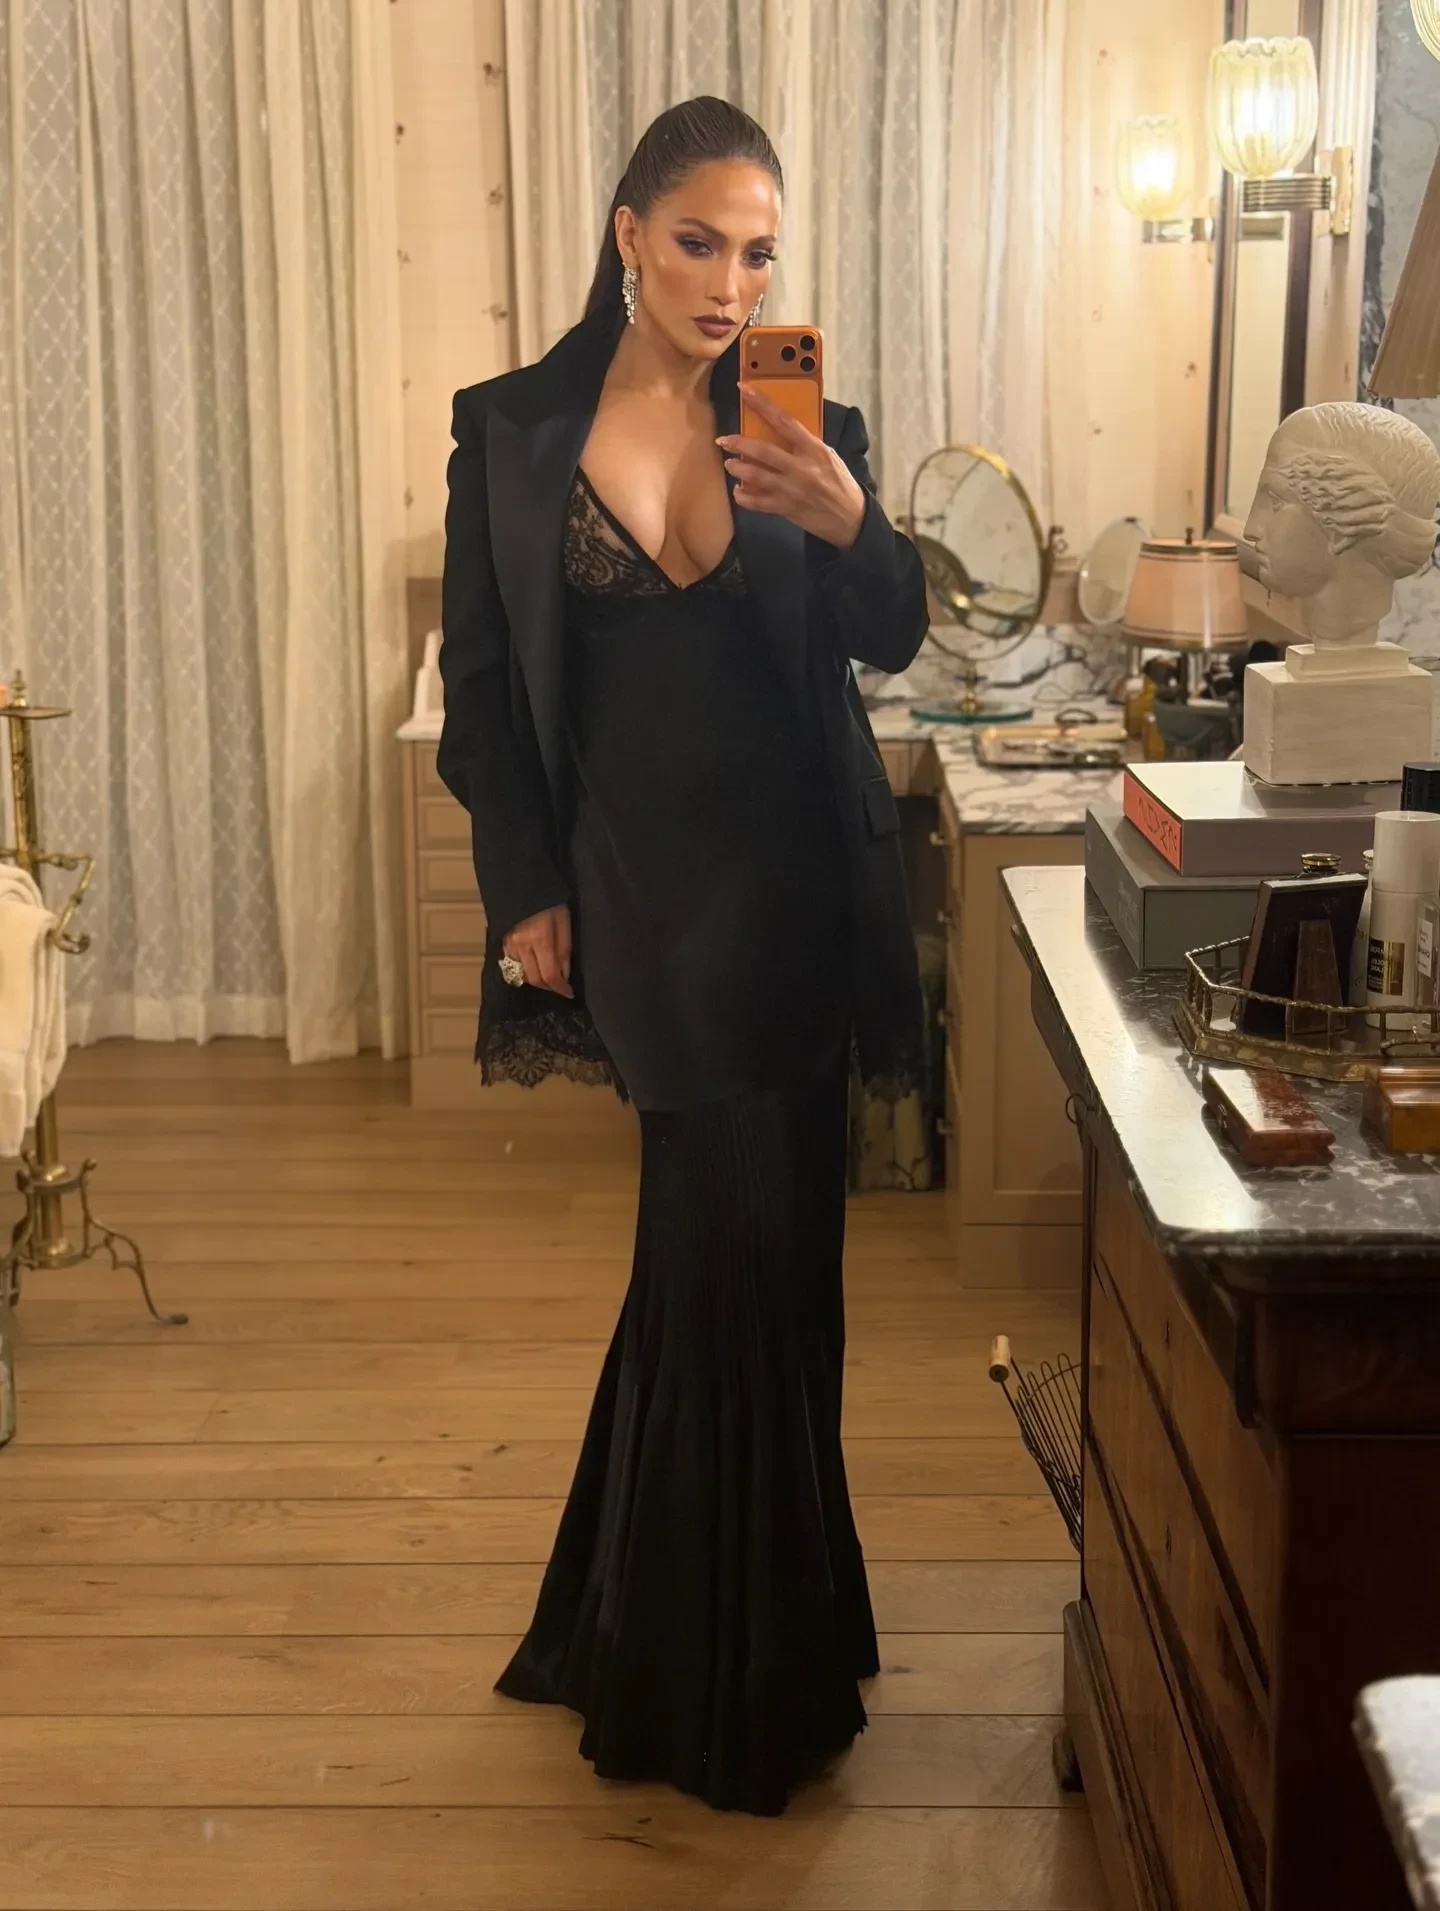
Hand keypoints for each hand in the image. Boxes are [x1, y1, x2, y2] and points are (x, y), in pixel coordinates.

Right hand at [502, 905, 573, 996]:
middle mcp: (522, 947)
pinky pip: (512, 965)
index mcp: (540, 939)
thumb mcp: (563, 919)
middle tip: (560, 986)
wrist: (518, 880)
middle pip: (535, 980)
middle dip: (549, 987)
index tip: (569, 992)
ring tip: (548, 977)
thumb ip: (564, 948)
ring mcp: (509, 945)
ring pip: (522, 975)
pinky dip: (523, 971)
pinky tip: (532, 966)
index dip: (561, 988)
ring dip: (536, 980)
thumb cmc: (547, 898)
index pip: (550, 975)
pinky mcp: (501, 942)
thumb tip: (565, 974)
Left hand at [716, 391, 865, 548]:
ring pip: (754, 476)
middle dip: (738, 443)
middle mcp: (800, 467)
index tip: (743, 390)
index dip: (761, 403)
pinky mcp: (785, 508)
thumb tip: (779, 430)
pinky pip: (756, 502)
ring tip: (730, 464)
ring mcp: (791, 489)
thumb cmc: (838, 482)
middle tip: (724, 440)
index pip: (783, 420)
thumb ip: (804, 444)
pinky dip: (742, 496)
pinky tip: (739, 490)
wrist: (849, 518)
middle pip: (762, 450)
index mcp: (813, 449)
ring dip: (736, 468)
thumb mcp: (827, 456)